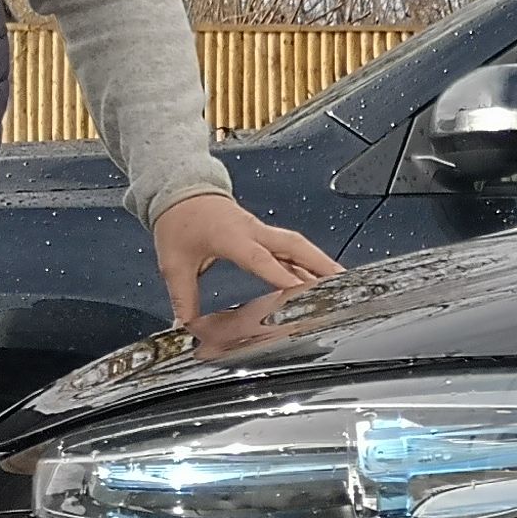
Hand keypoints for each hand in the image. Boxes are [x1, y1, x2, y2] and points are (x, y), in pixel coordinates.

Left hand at [154, 190, 341, 328]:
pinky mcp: (261, 234)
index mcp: (231, 236)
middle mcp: (251, 231)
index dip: (282, 276)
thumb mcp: (173, 263)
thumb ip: (183, 296)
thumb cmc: (178, 221)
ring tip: (342, 281)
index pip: (261, 259)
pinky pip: (289, 249)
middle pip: (294, 246)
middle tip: (342, 282)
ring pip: (297, 246)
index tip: (302, 292)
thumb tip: (185, 326)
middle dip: (320, 264)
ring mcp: (259, 231)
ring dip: (319, 262)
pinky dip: (305, 263)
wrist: (180, 191)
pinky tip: (315, 278)